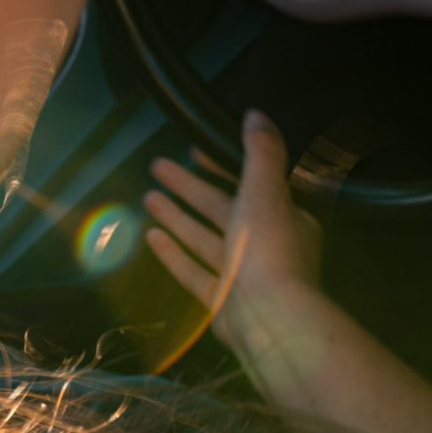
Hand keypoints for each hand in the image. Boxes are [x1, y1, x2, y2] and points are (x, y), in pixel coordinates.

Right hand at [142, 110, 324, 359]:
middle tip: (157, 166)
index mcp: (283, 218)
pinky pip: (195, 272)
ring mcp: (242, 275)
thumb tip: (255, 114)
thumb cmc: (269, 249)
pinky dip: (175, 254)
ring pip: (205, 239)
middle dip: (190, 187)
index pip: (249, 182)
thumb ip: (261, 152)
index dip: (220, 164)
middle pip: (221, 209)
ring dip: (177, 217)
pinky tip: (151, 237)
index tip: (192, 149)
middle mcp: (264, 245)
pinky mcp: (222, 301)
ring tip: (148, 196)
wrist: (270, 318)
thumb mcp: (266, 191)